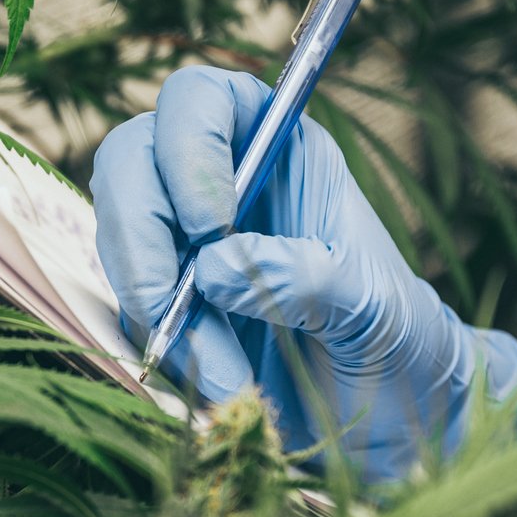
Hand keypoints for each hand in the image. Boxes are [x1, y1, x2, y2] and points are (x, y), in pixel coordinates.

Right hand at [91, 65, 516, 479]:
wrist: (392, 416)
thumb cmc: (397, 340)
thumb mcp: (370, 306)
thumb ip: (304, 277)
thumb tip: (215, 268)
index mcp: (280, 150)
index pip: (202, 101)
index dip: (188, 147)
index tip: (209, 226)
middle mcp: (222, 183)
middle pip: (132, 163)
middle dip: (141, 238)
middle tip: (169, 308)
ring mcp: (184, 243)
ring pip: (120, 241)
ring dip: (154, 309)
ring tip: (224, 374)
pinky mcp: (167, 304)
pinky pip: (130, 308)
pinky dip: (161, 347)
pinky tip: (215, 382)